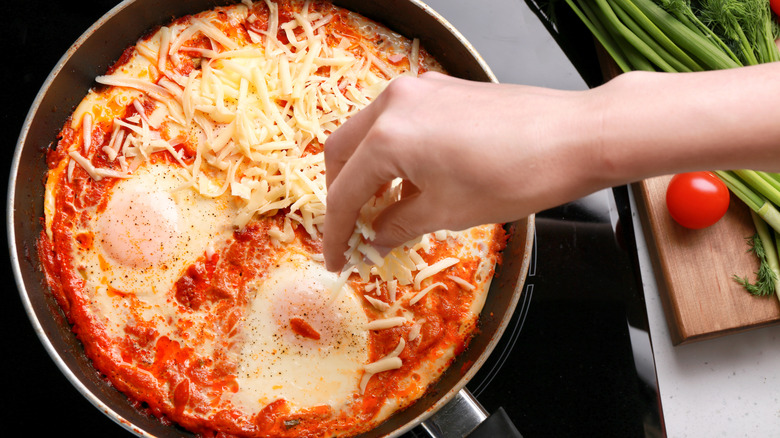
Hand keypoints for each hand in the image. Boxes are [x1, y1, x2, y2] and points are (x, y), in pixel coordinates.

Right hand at [323, 72, 602, 271]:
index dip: (336, 232)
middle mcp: (395, 102)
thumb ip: (398, 225)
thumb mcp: (448, 211)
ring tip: (384, 215)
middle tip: (351, 233)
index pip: (345, 191)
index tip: (336, 259)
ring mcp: (419, 89)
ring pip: (369, 135)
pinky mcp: (442, 88)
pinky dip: (394, 156)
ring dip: (368, 175)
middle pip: (343, 153)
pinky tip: (411, 186)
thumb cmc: (516, 176)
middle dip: (342, 196)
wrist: (576, 137)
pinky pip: (399, 123)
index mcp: (389, 135)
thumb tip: (374, 236)